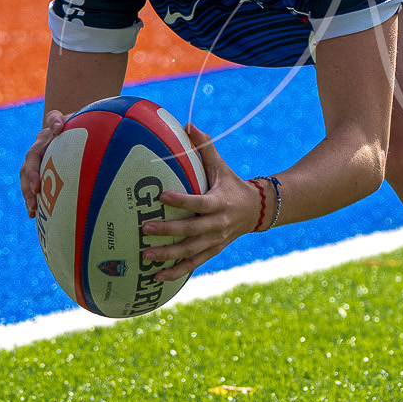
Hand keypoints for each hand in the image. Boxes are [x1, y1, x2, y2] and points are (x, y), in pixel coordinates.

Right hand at [21, 111, 66, 217]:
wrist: (74, 125)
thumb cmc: (74, 121)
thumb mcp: (68, 117)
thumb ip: (58, 119)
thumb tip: (58, 126)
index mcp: (41, 142)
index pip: (32, 157)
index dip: (32, 173)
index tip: (37, 187)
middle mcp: (37, 153)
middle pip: (25, 173)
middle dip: (27, 190)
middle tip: (33, 205)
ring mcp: (39, 163)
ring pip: (27, 181)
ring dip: (28, 197)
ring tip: (32, 213)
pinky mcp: (43, 172)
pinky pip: (36, 187)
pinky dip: (35, 200)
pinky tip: (36, 216)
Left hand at [140, 125, 258, 280]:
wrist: (258, 210)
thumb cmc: (232, 184)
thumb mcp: (221, 166)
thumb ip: (204, 147)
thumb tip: (187, 123)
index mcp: (220, 202)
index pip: (199, 203)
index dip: (182, 201)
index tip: (162, 196)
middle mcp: (219, 224)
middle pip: (191, 230)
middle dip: (168, 230)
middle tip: (144, 228)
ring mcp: (216, 240)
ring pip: (190, 251)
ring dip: (167, 255)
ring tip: (145, 255)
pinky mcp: (213, 251)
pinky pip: (193, 264)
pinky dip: (176, 272)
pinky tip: (156, 277)